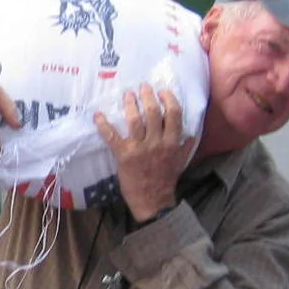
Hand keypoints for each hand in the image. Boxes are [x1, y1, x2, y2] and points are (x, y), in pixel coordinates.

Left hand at [93, 84, 189, 222]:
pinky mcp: (123, 155)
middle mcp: (157, 142)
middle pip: (153, 112)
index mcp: (172, 142)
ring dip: (130, 104)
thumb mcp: (181, 162)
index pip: (173, 114)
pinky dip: (103, 125)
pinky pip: (112, 137)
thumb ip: (185, 146)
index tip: (163, 91)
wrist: (153, 200)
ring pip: (134, 120)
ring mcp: (139, 148)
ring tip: (127, 94)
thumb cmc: (166, 180)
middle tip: (143, 87)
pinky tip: (98, 115)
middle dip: (148, 96)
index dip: (168, 99)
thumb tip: (191, 133)